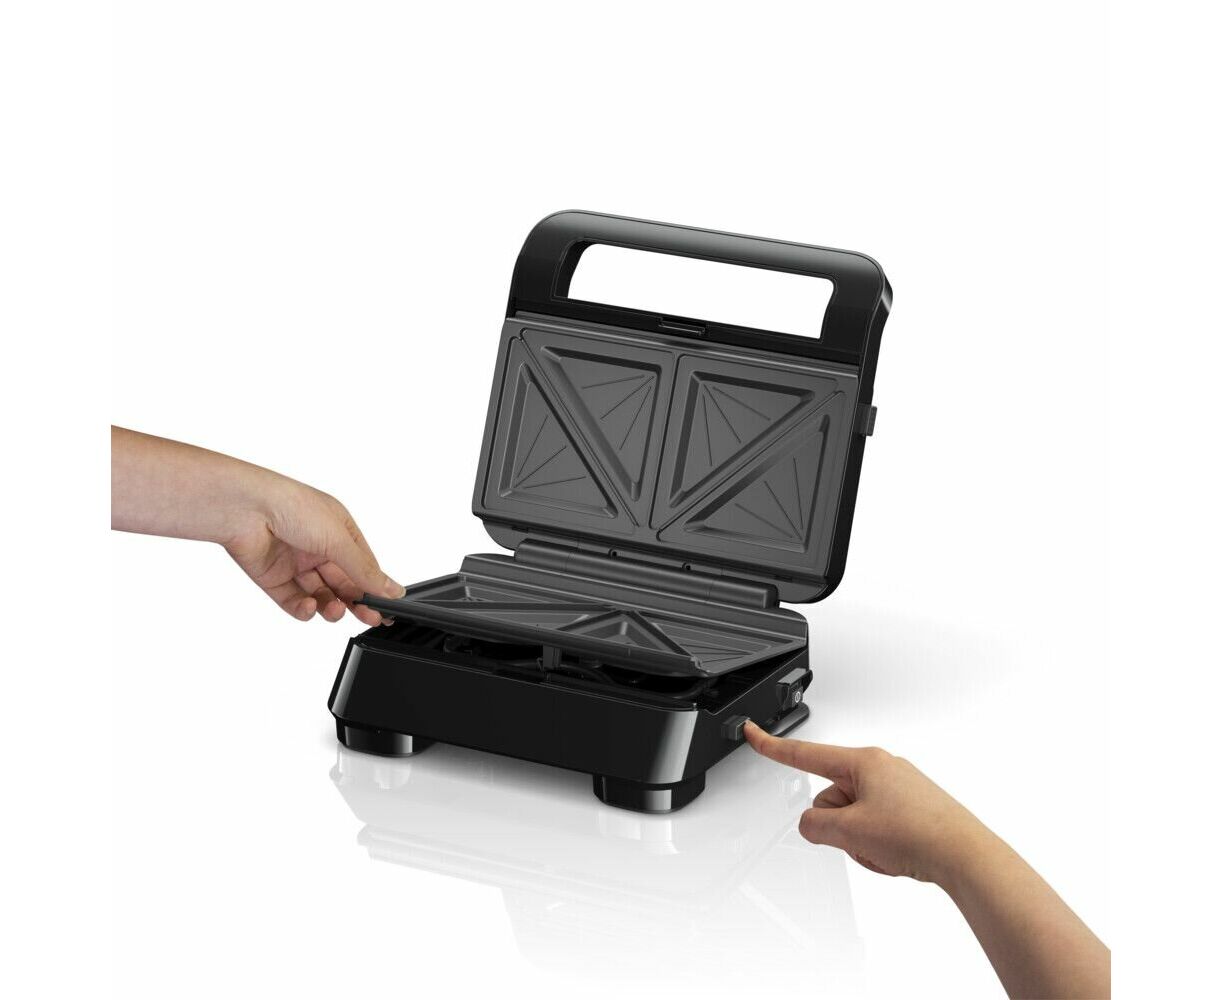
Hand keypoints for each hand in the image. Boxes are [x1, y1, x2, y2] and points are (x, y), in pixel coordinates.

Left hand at [223, 479, 404, 625]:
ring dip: (332, 607)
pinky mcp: (274, 579)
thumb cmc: (292, 506)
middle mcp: (318, 547)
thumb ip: (365, 570)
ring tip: (335, 610)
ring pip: (322, 596)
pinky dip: (304, 609)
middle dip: (357, 602)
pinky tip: (309, 606)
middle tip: (370, 618)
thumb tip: (392, 589)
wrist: (244, 509)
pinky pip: (295, 602)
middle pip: (344, 584)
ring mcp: (296, 564)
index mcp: (339, 530)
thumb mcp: (339, 540)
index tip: (386, 608)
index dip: (375, 587)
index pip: (364, 566)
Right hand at [743, 722, 994, 884]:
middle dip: (839, 825)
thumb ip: (815, 825)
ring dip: (861, 839)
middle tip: (862, 841)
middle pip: (832, 797)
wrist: (966, 856)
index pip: (805, 754)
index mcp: (864, 761)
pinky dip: (880, 844)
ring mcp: (900, 789)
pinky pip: (877, 826)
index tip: (753, 732)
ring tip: (887, 851)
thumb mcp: (850, 831)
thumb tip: (811, 824)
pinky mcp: (913, 809)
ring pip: (854, 816)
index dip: (773, 746)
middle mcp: (882, 768)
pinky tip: (899, 856)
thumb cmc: (919, 833)